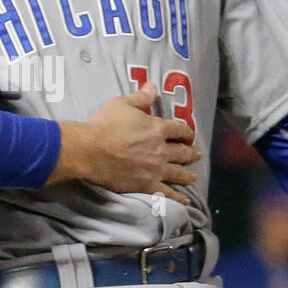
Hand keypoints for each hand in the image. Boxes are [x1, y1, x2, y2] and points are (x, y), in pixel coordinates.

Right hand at [52, 83, 199, 200]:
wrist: (90, 151)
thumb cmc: (104, 125)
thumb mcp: (121, 104)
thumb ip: (140, 97)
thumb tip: (153, 86)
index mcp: (157, 128)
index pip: (178, 129)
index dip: (186, 131)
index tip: (189, 134)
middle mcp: (161, 149)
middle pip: (182, 152)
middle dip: (191, 153)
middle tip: (197, 155)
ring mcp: (156, 169)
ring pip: (178, 173)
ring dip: (188, 175)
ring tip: (193, 177)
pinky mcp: (147, 185)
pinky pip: (166, 193)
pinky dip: (177, 198)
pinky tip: (185, 201)